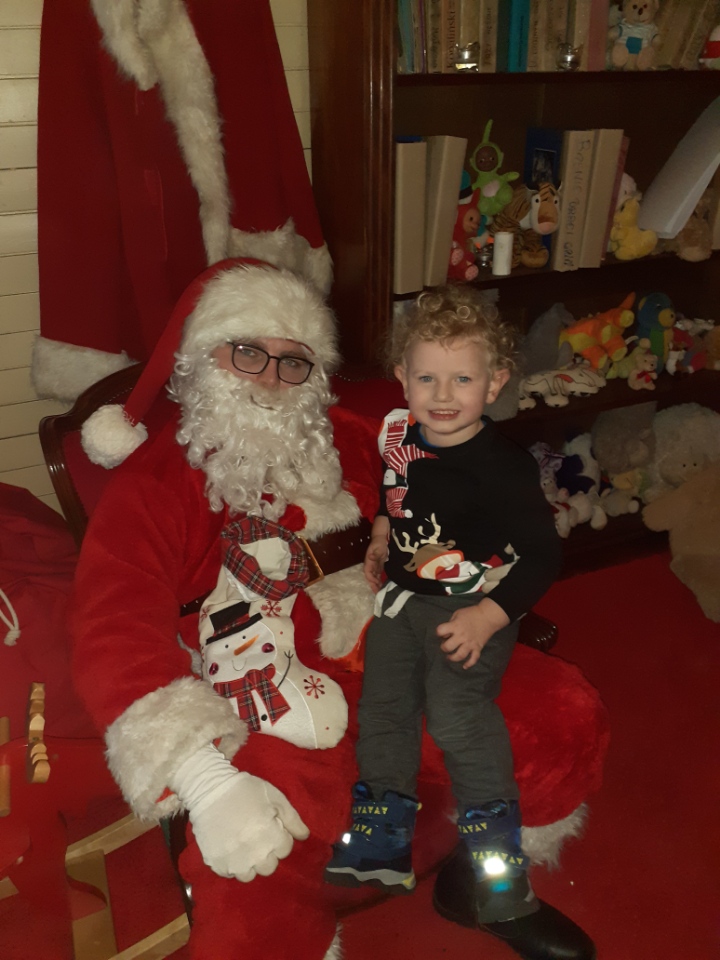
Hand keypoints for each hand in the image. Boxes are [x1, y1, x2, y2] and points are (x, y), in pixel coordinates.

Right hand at [189, 772, 308, 880]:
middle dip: (267, 853)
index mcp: (271, 836)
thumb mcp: (275, 797)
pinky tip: (229, 848)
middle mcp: (254, 854)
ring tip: (243, 846)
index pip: (285, 849)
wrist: (209, 788)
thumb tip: (304, 836)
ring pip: (249, 875)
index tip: (270, 826)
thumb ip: (292, 819)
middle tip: (257, 837)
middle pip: (269, 867)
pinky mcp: (216, 864)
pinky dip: (231, 864)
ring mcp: (234, 861)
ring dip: (250, 863)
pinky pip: (229, 873)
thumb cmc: (245, 790)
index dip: (280, 836)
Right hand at [364, 533, 388, 592]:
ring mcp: (374, 566)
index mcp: (368, 561)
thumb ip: (375, 554)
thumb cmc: (378, 543)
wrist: (381, 539)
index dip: (371, 578)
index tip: (376, 583)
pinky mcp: (378, 566)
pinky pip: (378, 575)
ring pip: (374, 577)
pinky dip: (380, 580)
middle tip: (378, 593)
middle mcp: (370, 565)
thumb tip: (370, 558)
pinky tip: (383, 585)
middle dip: (373, 585)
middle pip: (370, 577)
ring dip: (376, 584)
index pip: (367, 572)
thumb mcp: (378, 547)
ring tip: (381, 592)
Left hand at [436, 599, 509, 669]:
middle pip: (448, 647)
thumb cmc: (471, 613)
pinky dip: (469, 664)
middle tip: (445, 646)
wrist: (488, 616)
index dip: (438, 632)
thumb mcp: (457, 614)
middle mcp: (462, 636)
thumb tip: (446, 634)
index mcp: (455, 626)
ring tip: (450, 657)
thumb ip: (451, 623)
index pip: (440, 631)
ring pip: (460, 655)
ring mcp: (470, 643)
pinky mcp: (478, 648)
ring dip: (453, 658)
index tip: (440, 633)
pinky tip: (464, 666)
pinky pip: (474, 659)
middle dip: (444, 647)